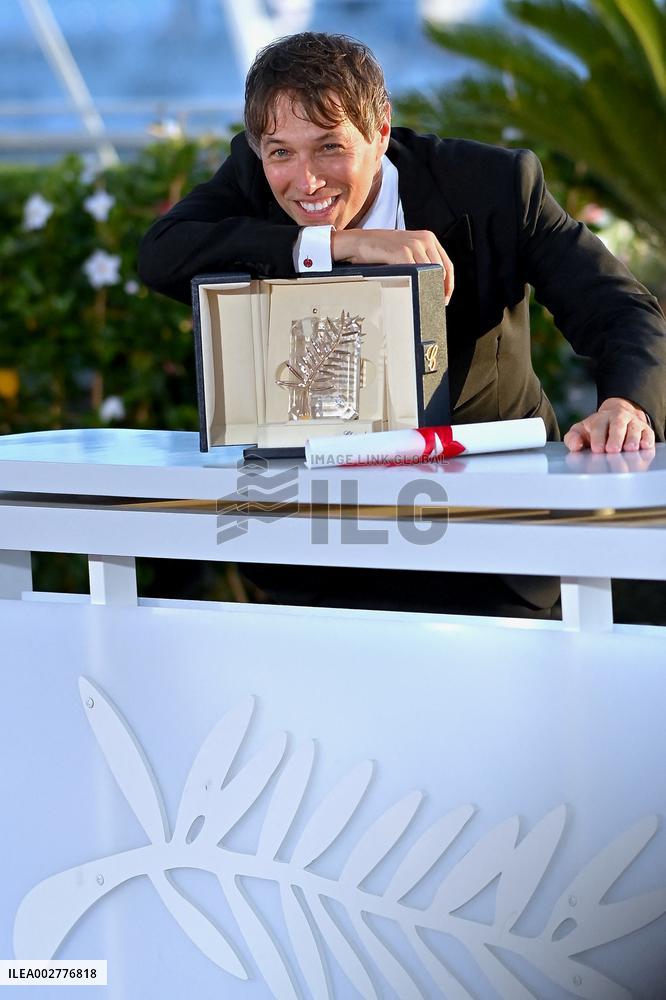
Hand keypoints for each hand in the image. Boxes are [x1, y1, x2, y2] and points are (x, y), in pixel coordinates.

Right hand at [332, 228, 453, 304]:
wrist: (361, 242)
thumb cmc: (382, 249)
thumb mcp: (407, 249)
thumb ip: (421, 260)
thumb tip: (433, 284)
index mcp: (428, 238)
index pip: (447, 264)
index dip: (449, 284)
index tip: (445, 298)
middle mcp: (424, 239)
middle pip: (442, 270)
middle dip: (440, 290)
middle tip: (435, 304)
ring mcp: (414, 244)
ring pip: (431, 272)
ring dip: (429, 289)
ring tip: (425, 302)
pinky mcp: (402, 251)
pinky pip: (416, 272)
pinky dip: (417, 285)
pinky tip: (414, 293)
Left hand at [563, 397, 654, 452]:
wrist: (616, 414)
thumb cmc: (596, 428)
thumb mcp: (580, 431)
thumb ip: (573, 439)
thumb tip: (575, 446)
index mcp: (600, 418)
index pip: (599, 426)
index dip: (598, 438)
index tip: (597, 449)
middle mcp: (618, 418)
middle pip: (618, 425)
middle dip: (615, 438)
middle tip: (612, 450)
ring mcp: (633, 423)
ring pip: (634, 429)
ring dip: (632, 439)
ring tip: (629, 448)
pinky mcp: (645, 430)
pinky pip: (648, 433)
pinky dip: (647, 439)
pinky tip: (644, 446)